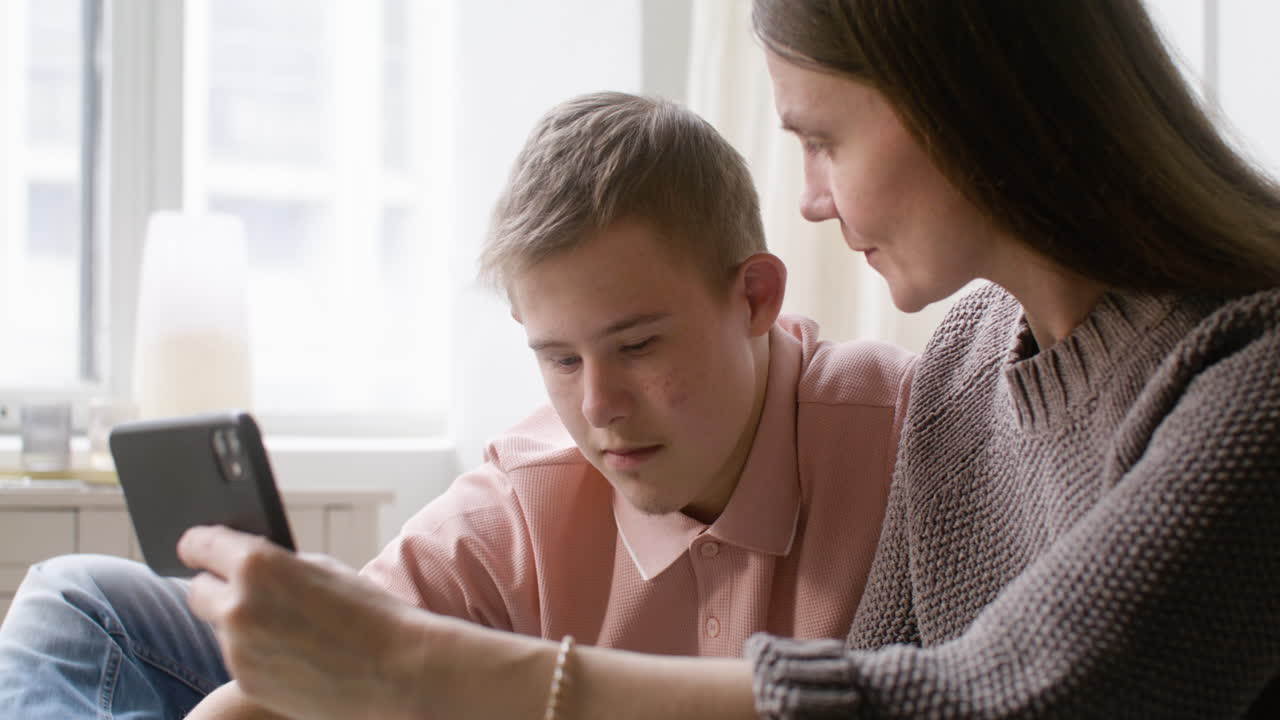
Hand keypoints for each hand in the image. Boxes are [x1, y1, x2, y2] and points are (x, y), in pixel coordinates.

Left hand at [178, 525, 430, 719]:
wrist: (396, 673)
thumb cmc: (370, 615)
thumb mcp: (323, 569)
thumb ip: (277, 566)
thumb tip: (248, 569)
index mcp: (257, 565)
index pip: (199, 545)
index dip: (196, 545)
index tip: (193, 548)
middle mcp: (238, 605)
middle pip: (197, 591)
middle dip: (217, 588)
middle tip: (244, 592)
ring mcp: (237, 649)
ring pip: (220, 628)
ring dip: (241, 624)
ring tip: (289, 630)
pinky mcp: (245, 681)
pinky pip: (238, 658)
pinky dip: (255, 654)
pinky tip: (293, 654)